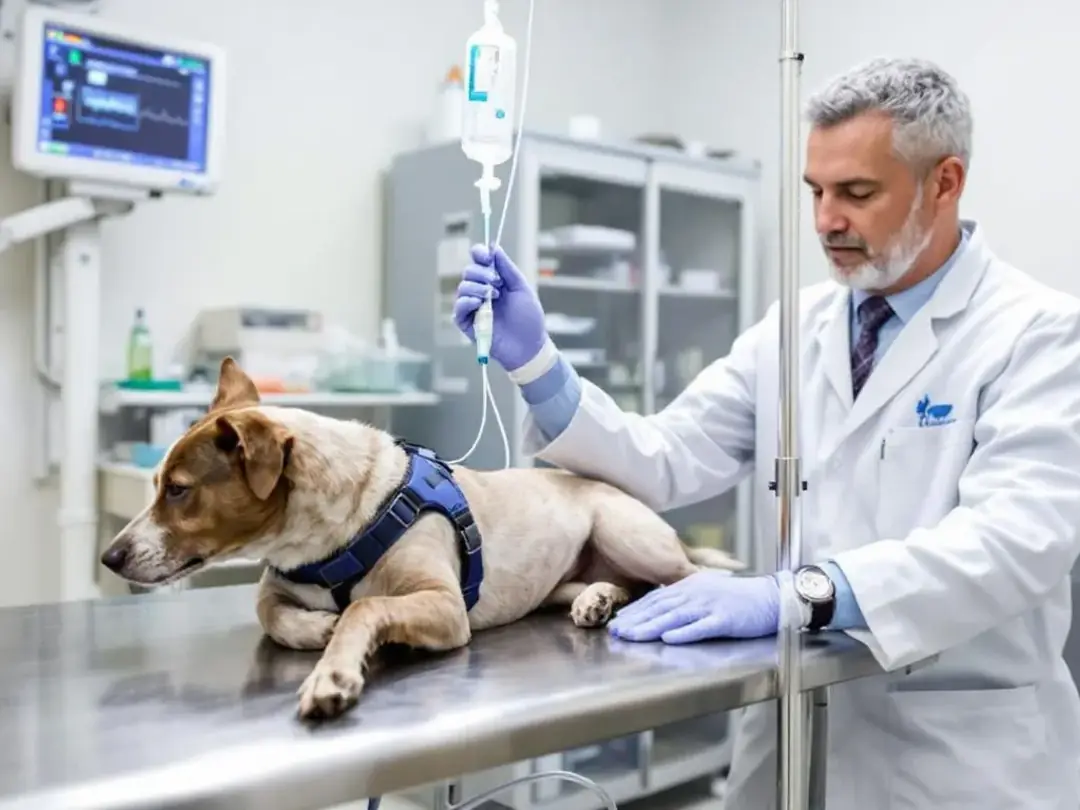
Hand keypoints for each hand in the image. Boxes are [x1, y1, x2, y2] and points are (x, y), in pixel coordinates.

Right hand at [454, 245, 548, 371]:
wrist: (529, 346)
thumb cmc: (528, 319)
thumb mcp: (521, 288)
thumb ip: (507, 268)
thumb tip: (494, 247)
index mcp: (494, 282)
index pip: (478, 262)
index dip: (479, 254)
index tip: (486, 255)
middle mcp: (481, 293)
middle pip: (468, 272)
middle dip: (481, 273)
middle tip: (498, 283)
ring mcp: (473, 308)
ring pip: (462, 287)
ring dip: (477, 287)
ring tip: (494, 296)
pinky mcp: (467, 324)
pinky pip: (459, 307)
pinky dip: (467, 301)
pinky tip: (479, 303)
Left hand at [607, 572, 779, 643]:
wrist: (772, 597)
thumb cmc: (740, 597)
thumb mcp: (707, 590)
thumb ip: (685, 597)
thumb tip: (661, 607)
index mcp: (690, 586)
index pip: (656, 598)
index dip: (636, 610)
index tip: (618, 621)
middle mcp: (696, 593)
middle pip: (659, 607)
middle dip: (635, 620)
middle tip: (615, 630)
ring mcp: (710, 605)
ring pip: (674, 616)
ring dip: (650, 626)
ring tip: (631, 636)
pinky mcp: (725, 619)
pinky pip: (701, 626)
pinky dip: (684, 632)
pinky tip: (668, 638)